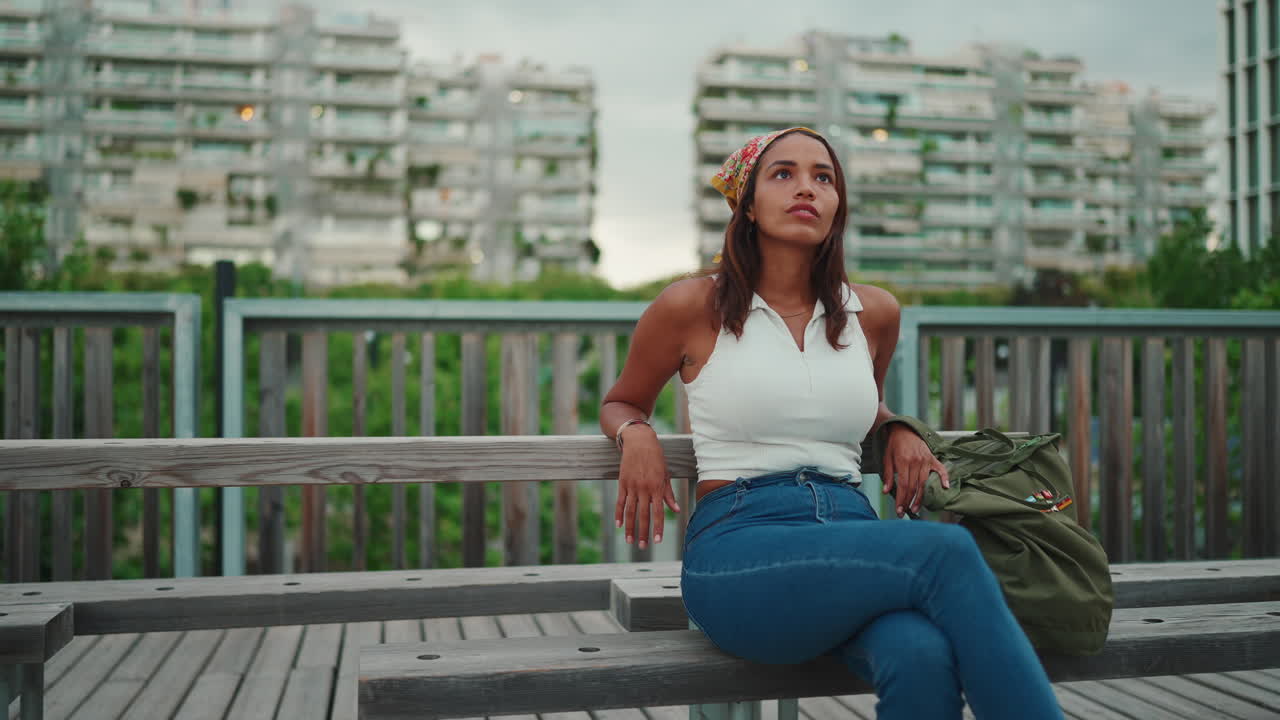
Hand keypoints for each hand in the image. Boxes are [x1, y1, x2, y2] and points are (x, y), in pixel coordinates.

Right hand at [615, 427, 680, 548]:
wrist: (639, 442)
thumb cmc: (656, 458)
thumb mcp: (665, 475)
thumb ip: (669, 494)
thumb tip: (677, 511)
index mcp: (657, 488)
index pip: (659, 513)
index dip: (658, 528)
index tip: (658, 541)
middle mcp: (644, 489)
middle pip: (643, 515)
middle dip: (643, 532)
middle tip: (642, 547)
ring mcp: (632, 486)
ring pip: (630, 511)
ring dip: (630, 527)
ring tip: (629, 541)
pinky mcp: (622, 483)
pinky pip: (620, 502)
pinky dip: (619, 514)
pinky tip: (619, 525)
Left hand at [881, 425, 949, 517]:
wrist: (904, 429)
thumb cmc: (894, 445)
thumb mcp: (887, 458)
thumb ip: (888, 475)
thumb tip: (886, 492)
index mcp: (903, 461)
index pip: (904, 484)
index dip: (902, 499)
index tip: (899, 510)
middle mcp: (916, 461)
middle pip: (914, 486)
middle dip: (909, 501)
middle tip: (905, 512)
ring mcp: (926, 459)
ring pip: (925, 482)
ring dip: (921, 497)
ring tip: (916, 508)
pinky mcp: (933, 458)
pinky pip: (941, 469)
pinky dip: (944, 478)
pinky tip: (945, 488)